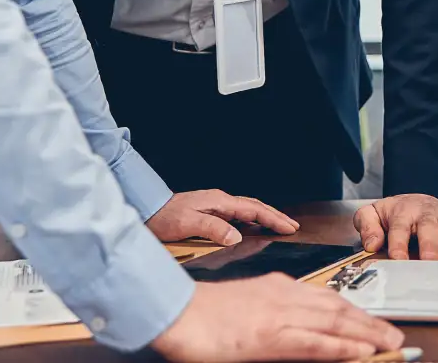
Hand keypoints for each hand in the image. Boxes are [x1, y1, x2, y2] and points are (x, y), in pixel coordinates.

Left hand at [146, 189, 299, 245]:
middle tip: (292, 226)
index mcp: (219, 202)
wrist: (145, 210)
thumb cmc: (163, 217)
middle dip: (275, 216)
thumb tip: (236, 236)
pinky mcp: (209, 212)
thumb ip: (213, 229)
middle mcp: (219, 201)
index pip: (254, 209)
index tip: (289, 227)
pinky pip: (237, 216)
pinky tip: (251, 229)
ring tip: (278, 226)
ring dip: (264, 218)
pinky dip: (250, 221)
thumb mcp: (188, 224)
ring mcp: (215, 206)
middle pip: (255, 207)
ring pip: (247, 210)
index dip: (273, 218)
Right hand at [150, 274, 404, 361]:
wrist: (174, 311)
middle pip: (339, 310)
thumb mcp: (246, 308)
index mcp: (279, 288)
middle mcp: (285, 296)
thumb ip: (273, 315)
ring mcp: (280, 315)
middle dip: (371, 323)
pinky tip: (361, 353)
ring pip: (335, 324)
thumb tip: (295, 330)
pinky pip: (315, 343)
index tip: (375, 324)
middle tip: (396, 336)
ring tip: (391, 344)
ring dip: (368, 335)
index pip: (328, 300)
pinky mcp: (270, 336)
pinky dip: (342, 347)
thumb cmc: (203, 314)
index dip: (356, 314)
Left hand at [354, 194, 437, 260]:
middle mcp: (425, 212)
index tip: (398, 260)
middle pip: (428, 226)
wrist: (412, 201)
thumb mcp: (372, 215)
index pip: (399, 227)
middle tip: (430, 262)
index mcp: (402, 211)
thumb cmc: (394, 214)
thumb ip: (366, 226)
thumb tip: (372, 243)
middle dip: (430, 245)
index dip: (399, 244)